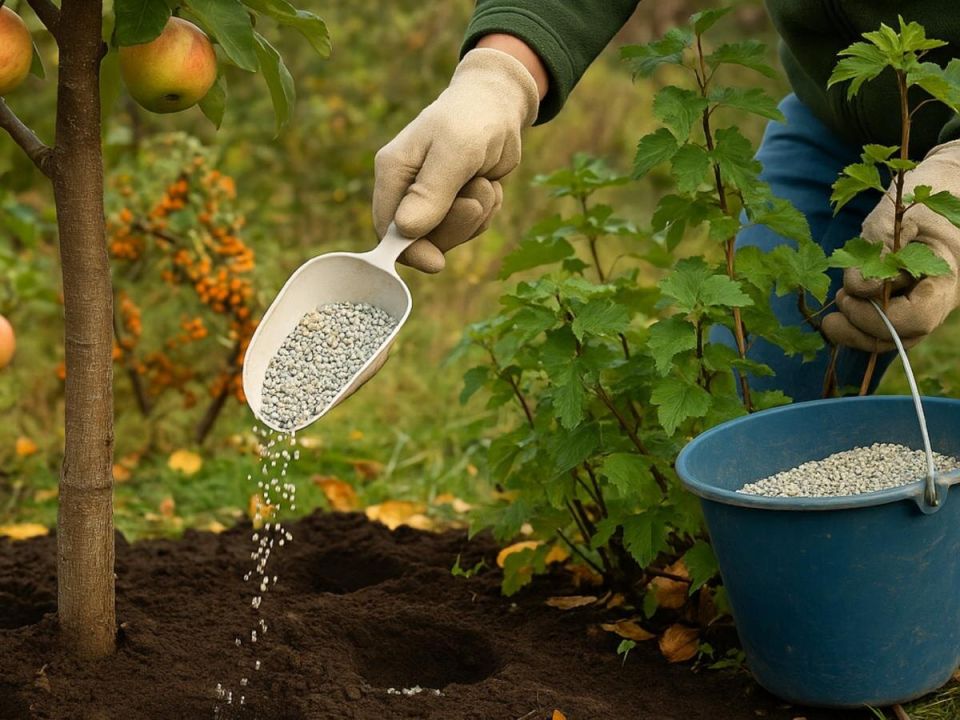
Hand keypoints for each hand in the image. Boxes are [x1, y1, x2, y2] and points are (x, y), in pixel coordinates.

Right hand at [373, 47, 540, 272]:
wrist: (499, 104)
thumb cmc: (472, 120)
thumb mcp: (455, 151)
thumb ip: (431, 191)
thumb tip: (406, 231)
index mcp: (393, 172)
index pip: (388, 229)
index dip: (409, 252)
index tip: (437, 263)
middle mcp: (406, 188)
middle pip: (421, 239)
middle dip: (455, 226)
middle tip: (477, 198)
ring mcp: (430, 197)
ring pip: (450, 235)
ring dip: (476, 215)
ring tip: (484, 181)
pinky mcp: (454, 201)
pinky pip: (471, 226)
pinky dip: (487, 210)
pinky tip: (489, 183)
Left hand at [823, 141, 959, 350]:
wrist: (945, 184)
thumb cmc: (925, 193)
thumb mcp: (898, 212)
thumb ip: (878, 246)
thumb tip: (859, 287)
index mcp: (946, 278)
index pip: (917, 317)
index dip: (879, 317)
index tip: (848, 295)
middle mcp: (939, 299)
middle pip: (902, 336)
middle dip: (861, 327)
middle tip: (837, 300)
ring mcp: (923, 303)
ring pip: (891, 337)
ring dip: (856, 329)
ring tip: (837, 301)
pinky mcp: (905, 301)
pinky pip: (884, 325)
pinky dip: (859, 322)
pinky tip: (839, 309)